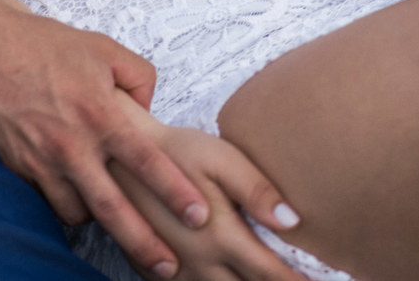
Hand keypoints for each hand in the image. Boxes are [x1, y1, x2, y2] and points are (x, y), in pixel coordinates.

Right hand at [0, 0, 209, 277]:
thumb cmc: (43, 43)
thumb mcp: (101, 47)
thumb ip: (137, 76)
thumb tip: (149, 108)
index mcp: (99, 112)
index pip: (146, 160)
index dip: (175, 190)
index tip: (201, 214)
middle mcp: (72, 145)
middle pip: (114, 209)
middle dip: (144, 244)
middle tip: (169, 268)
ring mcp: (42, 162)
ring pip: (79, 213)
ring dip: (100, 222)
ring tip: (120, 225)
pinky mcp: (19, 169)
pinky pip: (49, 202)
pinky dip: (66, 205)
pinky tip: (79, 199)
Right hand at [111, 92, 301, 280]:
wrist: (125, 155)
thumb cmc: (179, 151)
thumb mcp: (220, 158)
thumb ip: (257, 190)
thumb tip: (294, 221)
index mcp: (221, 237)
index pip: (270, 273)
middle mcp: (200, 264)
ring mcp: (178, 274)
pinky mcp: (158, 274)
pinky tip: (226, 279)